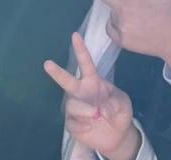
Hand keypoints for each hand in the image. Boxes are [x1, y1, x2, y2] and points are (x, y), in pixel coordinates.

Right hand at [45, 32, 140, 159]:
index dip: (80, 49)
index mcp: (93, 81)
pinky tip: (90, 128)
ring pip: (72, 105)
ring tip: (96, 115)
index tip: (75, 35)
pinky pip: (72, 123)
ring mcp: (75, 108)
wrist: (117, 136)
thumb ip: (114, 103)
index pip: (86, 63)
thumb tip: (100, 110)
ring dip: (84, 109)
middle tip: (47, 63)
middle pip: (67, 80)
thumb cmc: (119, 113)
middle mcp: (81, 92)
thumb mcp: (123, 104)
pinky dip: (82, 126)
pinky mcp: (72, 124)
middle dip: (57, 72)